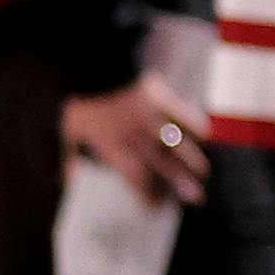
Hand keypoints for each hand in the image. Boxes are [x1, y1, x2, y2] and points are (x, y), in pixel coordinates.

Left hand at [63, 73, 212, 206]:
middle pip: (160, 161)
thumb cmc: (81, 104)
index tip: (156, 206)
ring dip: (190, 156)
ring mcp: (147, 113)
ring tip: (203, 172)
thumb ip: (72, 158)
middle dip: (178, 180)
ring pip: (173, 139)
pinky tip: (205, 133)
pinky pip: (179, 110)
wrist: (91, 68)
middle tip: (195, 197)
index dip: (145, 191)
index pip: (133, 173)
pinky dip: (192, 120)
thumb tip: (72, 182)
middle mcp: (132, 130)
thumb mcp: (69, 132)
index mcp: (110, 141)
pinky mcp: (158, 96)